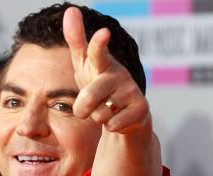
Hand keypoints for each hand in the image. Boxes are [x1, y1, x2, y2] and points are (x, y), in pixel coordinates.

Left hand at [63, 7, 149, 133]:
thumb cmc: (99, 84)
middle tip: (86, 107)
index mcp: (103, 63)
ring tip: (107, 110)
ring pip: (100, 114)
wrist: (123, 114)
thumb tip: (71, 9)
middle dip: (82, 107)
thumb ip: (76, 40)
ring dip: (98, 117)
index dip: (99, 44)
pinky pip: (113, 125)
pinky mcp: (142, 109)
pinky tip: (119, 118)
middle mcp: (119, 74)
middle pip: (90, 95)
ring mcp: (132, 91)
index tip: (103, 33)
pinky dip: (111, 126)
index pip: (98, 52)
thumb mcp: (84, 64)